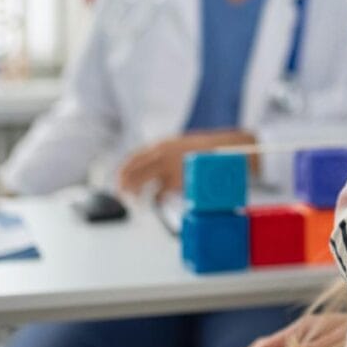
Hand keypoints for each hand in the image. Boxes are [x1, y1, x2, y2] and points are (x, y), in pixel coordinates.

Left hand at [118, 129, 255, 195]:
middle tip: (122, 195)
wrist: (227, 149)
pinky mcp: (179, 181)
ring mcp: (170, 168)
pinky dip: (157, 198)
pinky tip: (159, 199)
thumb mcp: (180, 147)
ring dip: (137, 194)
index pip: (134, 158)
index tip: (119, 180)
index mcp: (161, 145)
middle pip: (134, 172)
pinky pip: (161, 194)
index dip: (123, 171)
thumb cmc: (203, 150)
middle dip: (125, 185)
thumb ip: (163, 156)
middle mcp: (162, 155)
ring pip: (145, 184)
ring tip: (135, 201)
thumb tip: (146, 168)